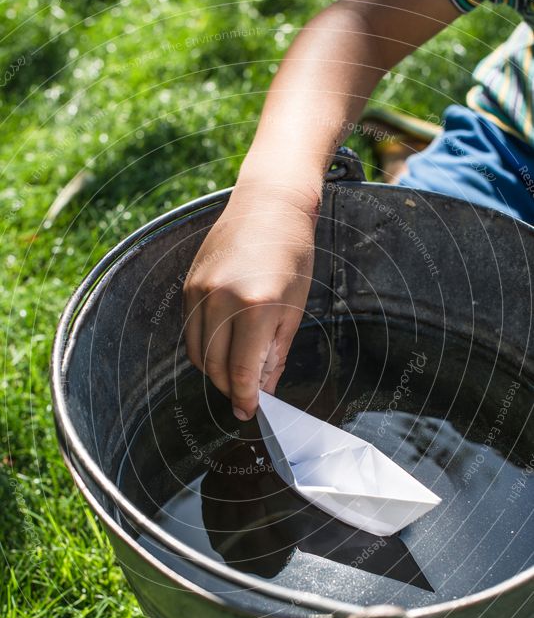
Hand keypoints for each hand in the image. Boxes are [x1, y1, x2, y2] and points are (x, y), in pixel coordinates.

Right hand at [183, 183, 319, 419]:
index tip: (250, 413)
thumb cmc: (292, 254)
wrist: (268, 205)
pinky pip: (190, 330)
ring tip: (235, 374)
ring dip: (214, 371)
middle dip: (231, 389)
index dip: (246, 399)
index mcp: (256, 306)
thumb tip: (263, 387)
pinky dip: (203, 347)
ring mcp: (200, 291)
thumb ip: (276, 352)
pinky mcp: (189, 285)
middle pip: (215, 366)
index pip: (242, 371)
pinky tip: (222, 348)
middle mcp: (222, 299)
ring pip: (197, 352)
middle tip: (245, 397)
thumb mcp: (295, 308)